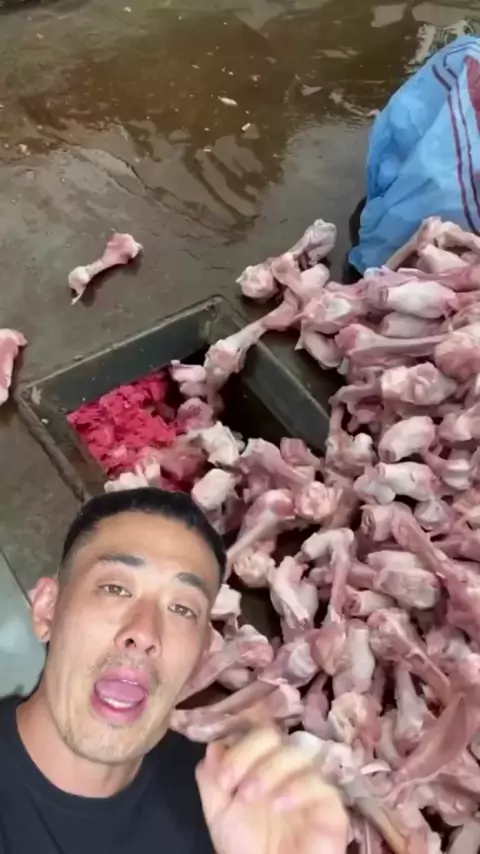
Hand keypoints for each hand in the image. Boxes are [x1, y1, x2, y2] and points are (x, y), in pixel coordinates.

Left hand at [196, 728, 347, 853]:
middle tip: (235, 787)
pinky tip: (279, 804)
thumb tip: (214, 746)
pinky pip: (321, 783)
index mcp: (262, 763)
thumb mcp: (219, 813)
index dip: (238, 747)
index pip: (255, 733)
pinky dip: (297, 788)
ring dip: (269, 770)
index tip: (222, 780)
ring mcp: (311, 782)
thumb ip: (211, 779)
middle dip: (249, 753)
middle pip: (274, 735)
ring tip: (250, 797)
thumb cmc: (248, 847)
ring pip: (298, 752)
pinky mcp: (330, 806)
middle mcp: (287, 767)